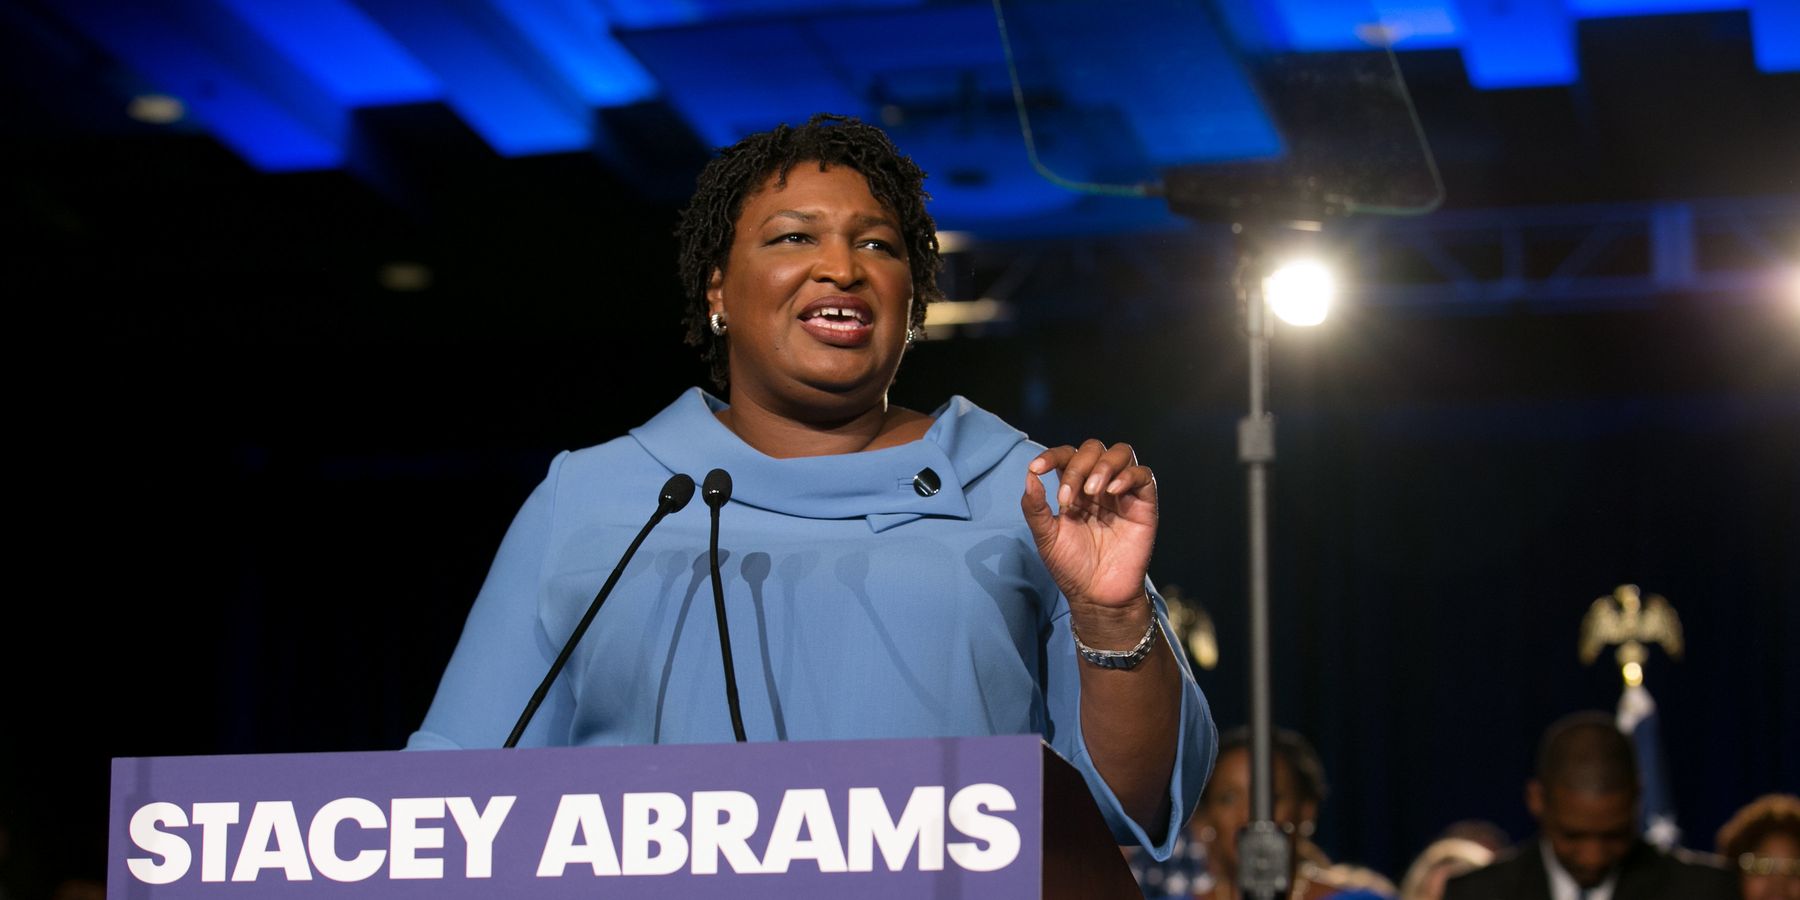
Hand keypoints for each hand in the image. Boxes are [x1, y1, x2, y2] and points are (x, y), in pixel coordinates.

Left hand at [1022, 440, 1157, 637]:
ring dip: (1103, 465)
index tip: (1036, 468)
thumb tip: (1029, 475)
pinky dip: (1127, 476)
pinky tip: (1112, 492)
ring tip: (1093, 491)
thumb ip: (1035, 507)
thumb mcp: (1046, 537)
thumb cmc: (1071, 567)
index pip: (1067, 456)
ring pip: (1121, 453)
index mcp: (1075, 489)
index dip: (1052, 456)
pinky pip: (1144, 475)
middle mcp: (1099, 486)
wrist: (1097, 596)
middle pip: (1093, 449)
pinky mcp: (1144, 505)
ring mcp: (1123, 493)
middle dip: (1078, 465)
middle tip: (1068, 496)